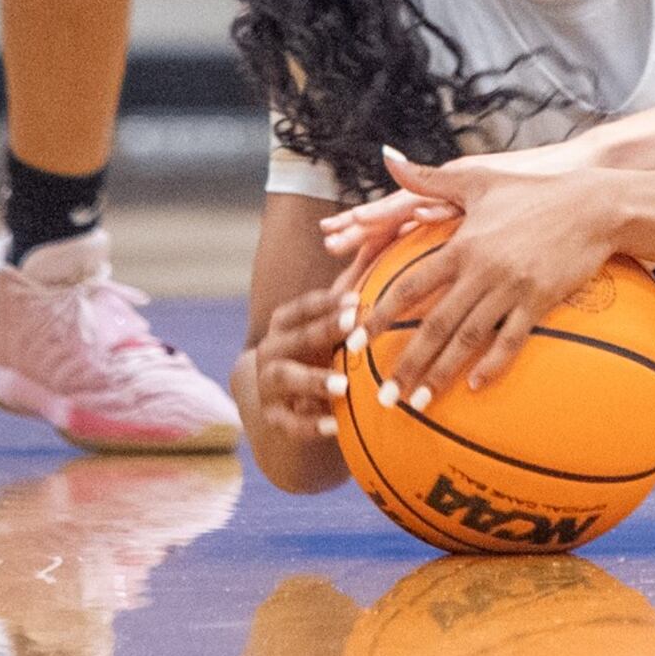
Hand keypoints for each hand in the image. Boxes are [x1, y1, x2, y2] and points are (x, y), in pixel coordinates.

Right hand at [239, 284, 350, 450]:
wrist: (299, 402)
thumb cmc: (327, 347)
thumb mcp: (338, 318)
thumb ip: (356, 280)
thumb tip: (386, 229)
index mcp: (284, 323)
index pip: (301, 307)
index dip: (327, 302)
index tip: (356, 299)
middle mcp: (271, 350)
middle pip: (293, 337)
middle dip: (322, 330)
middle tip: (354, 326)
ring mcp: (268, 385)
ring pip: (284, 378)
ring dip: (312, 379)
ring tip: (343, 384)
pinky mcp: (275, 419)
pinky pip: (289, 424)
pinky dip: (311, 426)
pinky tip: (336, 426)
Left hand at [338, 148, 620, 405]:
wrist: (593, 204)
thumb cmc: (533, 190)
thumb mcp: (478, 179)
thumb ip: (428, 178)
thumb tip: (386, 158)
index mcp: (461, 244)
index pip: (410, 285)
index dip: (380, 315)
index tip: (356, 341)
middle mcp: (482, 270)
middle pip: (435, 324)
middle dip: (406, 363)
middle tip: (384, 396)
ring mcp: (512, 288)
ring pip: (468, 338)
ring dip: (440, 374)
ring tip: (418, 404)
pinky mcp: (541, 301)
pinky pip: (512, 340)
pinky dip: (492, 365)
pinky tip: (474, 386)